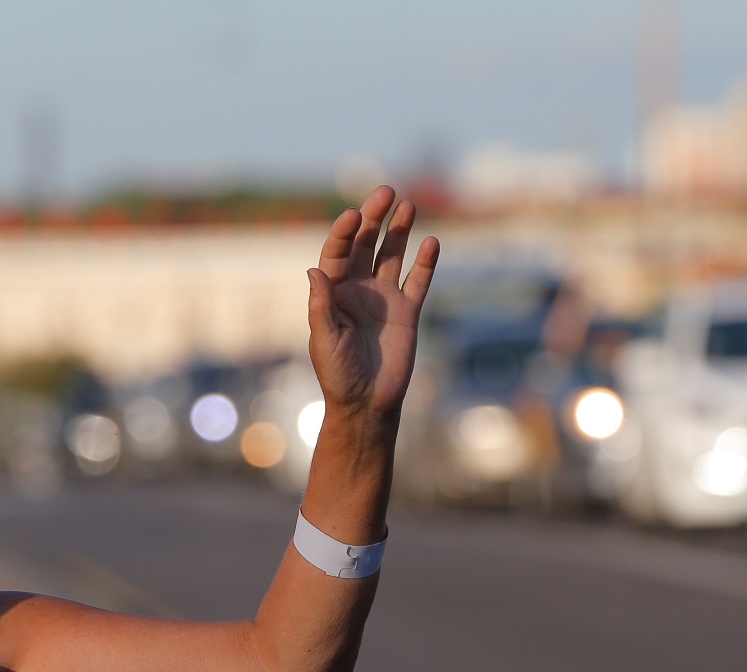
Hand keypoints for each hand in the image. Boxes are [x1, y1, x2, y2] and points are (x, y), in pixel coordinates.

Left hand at [307, 186, 439, 427]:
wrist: (367, 403)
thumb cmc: (337, 374)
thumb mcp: (324, 340)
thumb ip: (321, 305)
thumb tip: (315, 269)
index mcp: (333, 293)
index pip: (337, 253)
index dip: (344, 232)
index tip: (352, 214)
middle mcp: (358, 290)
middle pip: (366, 245)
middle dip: (374, 218)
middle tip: (385, 192)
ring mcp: (384, 298)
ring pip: (392, 256)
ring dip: (399, 231)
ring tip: (408, 206)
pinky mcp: (408, 312)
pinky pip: (418, 281)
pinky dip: (425, 263)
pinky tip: (432, 242)